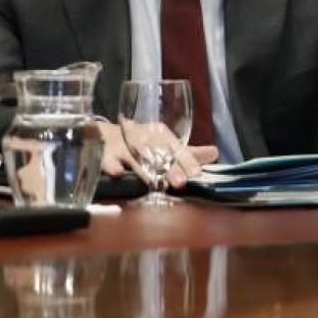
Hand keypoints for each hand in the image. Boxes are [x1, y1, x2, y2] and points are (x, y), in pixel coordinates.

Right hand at [98, 121, 217, 187]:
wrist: (103, 134)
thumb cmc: (140, 142)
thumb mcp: (164, 144)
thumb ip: (188, 152)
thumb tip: (214, 153)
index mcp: (160, 135)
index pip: (176, 147)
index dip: (186, 160)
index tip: (196, 174)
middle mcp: (143, 138)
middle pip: (157, 153)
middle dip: (168, 168)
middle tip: (179, 183)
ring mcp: (122, 145)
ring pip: (134, 156)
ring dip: (143, 169)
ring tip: (154, 182)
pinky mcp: (103, 152)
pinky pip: (105, 158)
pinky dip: (110, 164)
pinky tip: (116, 173)